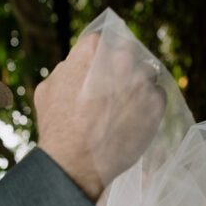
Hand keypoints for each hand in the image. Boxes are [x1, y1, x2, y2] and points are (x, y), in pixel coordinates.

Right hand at [35, 32, 164, 201]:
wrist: (76, 163)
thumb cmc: (57, 129)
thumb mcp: (47, 90)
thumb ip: (66, 70)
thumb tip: (75, 67)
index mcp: (92, 48)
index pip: (103, 42)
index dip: (101, 60)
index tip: (100, 74)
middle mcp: (120, 58)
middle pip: (129, 53)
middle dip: (124, 68)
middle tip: (117, 89)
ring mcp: (141, 80)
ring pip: (147, 73)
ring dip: (140, 86)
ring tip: (127, 108)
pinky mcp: (156, 103)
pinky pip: (159, 96)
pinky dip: (150, 106)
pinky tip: (137, 119)